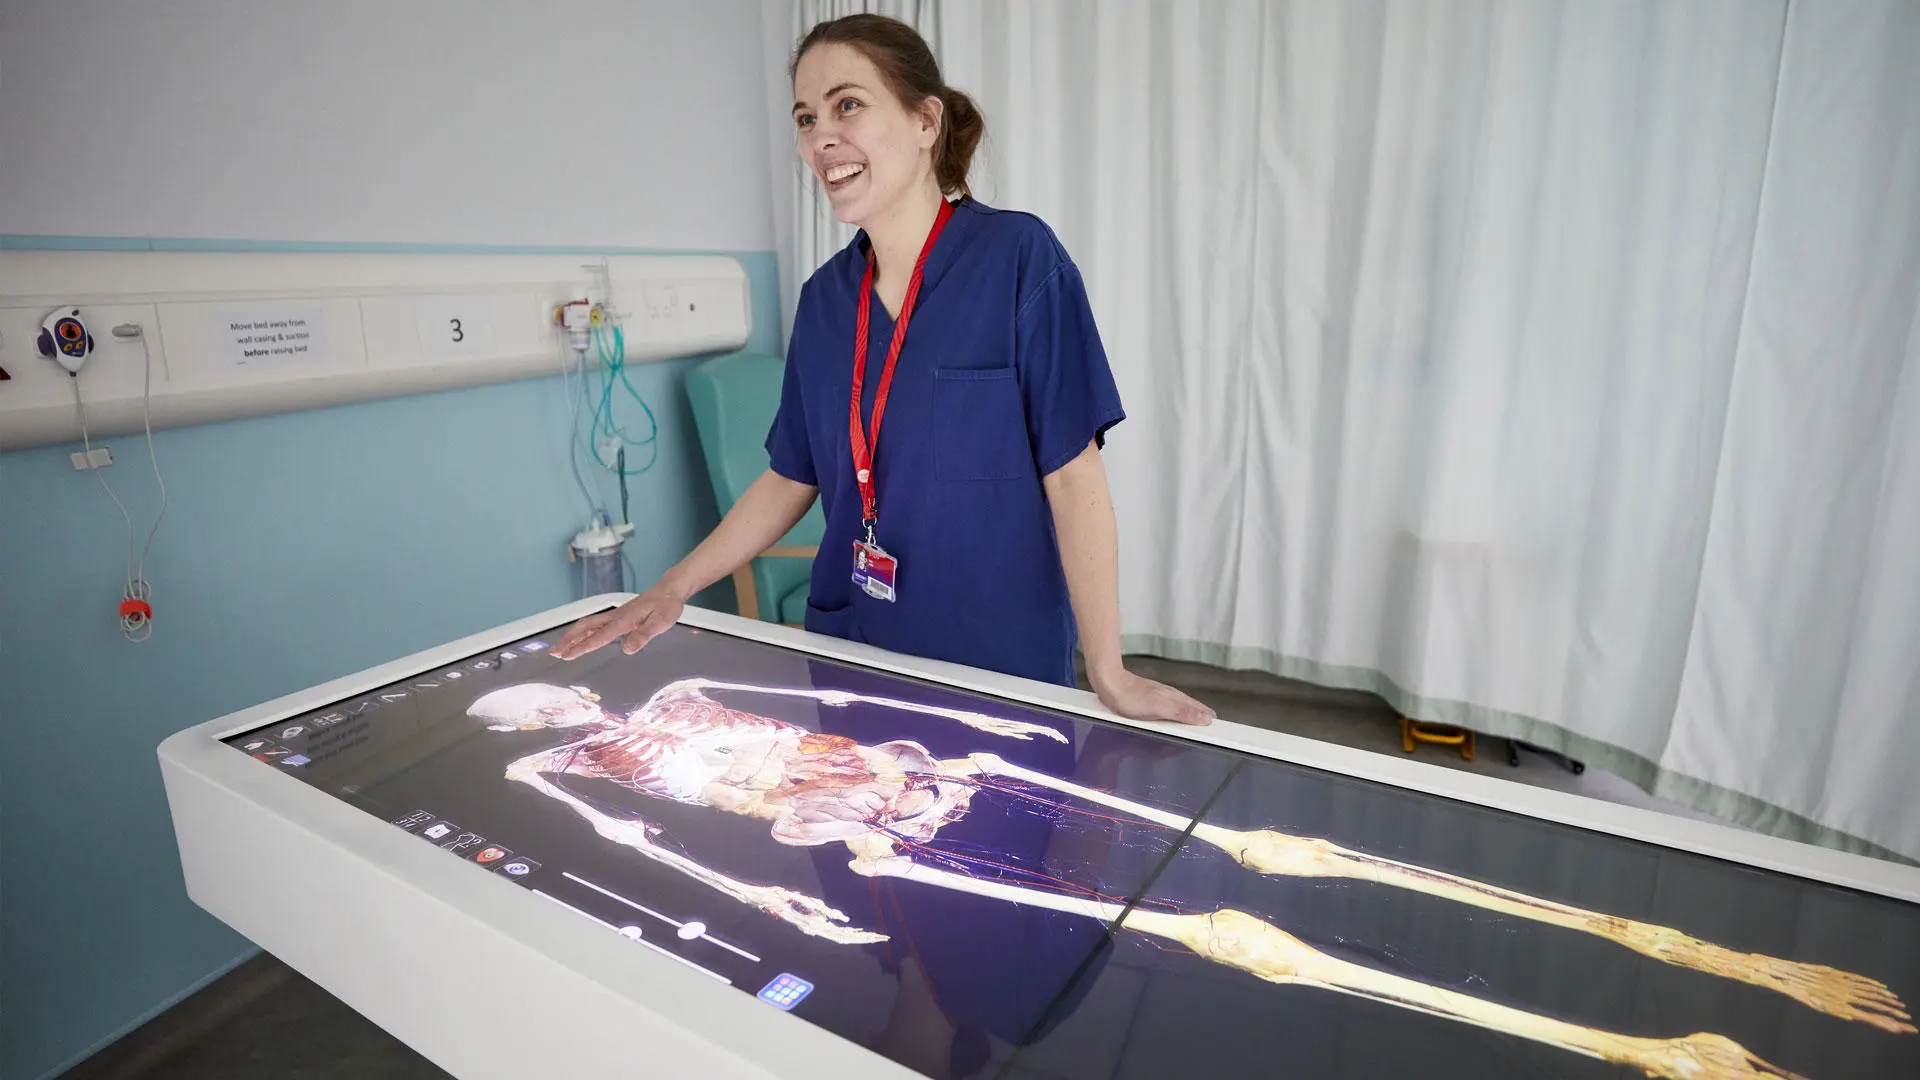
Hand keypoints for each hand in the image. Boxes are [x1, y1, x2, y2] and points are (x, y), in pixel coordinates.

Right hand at [550, 582, 686, 659]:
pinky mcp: (618, 616)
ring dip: (572, 636)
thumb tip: (627, 649)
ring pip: (588, 625)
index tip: (567, 655)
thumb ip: (643, 635)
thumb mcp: (660, 622)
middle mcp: (616, 617)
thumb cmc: (666, 606)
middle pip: (586, 628)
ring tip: (559, 648)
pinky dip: (582, 632)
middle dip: (568, 640)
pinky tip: (579, 639)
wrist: (669, 591)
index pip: (599, 637)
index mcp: (624, 620)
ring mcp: (615, 616)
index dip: (582, 647)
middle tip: (554, 652)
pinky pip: (595, 625)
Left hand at [1089, 665, 1214, 725]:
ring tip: (1199, 726)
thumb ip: (1182, 712)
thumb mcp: (1159, 708)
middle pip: (1194, 710)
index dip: (1210, 721)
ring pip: (1182, 709)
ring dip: (1192, 718)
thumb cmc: (1131, 697)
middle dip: (1204, 719)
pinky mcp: (1151, 701)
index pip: (1201, 711)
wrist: (1110, 684)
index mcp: (1177, 699)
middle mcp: (1172, 697)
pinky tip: (1174, 720)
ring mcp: (1162, 698)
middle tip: (1213, 730)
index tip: (1220, 732)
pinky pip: (1170, 710)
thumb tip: (1206, 718)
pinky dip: (1177, 716)